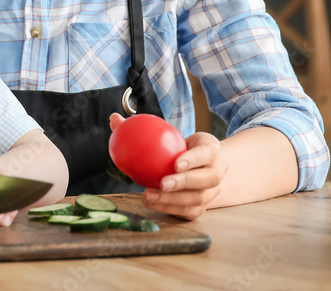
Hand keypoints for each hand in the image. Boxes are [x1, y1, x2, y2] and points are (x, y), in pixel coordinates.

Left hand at [109, 114, 224, 219]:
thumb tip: (114, 119)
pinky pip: (188, 211)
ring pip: (197, 199)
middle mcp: (217, 172)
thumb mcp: (170, 135)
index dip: (194, 158)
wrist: (200, 168)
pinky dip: (170, 208)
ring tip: (149, 196)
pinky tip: (152, 203)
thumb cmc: (180, 148)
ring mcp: (212, 192)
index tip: (176, 163)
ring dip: (173, 200)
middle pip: (207, 179)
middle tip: (162, 183)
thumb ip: (143, 128)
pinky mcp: (201, 207)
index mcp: (212, 150)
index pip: (207, 153)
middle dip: (185, 182)